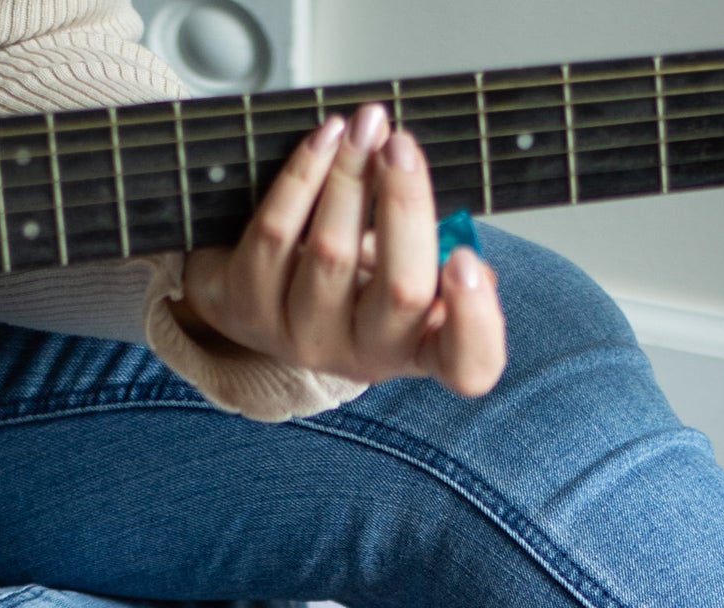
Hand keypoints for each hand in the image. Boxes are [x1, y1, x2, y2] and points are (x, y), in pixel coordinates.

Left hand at [169, 104, 506, 397]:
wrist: (253, 287)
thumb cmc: (345, 272)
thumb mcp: (401, 268)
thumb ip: (438, 255)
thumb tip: (465, 245)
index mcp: (419, 347)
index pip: (468, 365)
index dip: (476, 321)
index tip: (466, 261)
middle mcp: (364, 356)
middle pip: (402, 293)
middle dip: (405, 205)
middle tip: (402, 145)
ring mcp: (302, 339)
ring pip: (333, 254)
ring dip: (351, 176)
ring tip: (365, 126)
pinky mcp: (248, 310)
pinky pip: (278, 234)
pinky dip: (304, 177)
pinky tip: (325, 140)